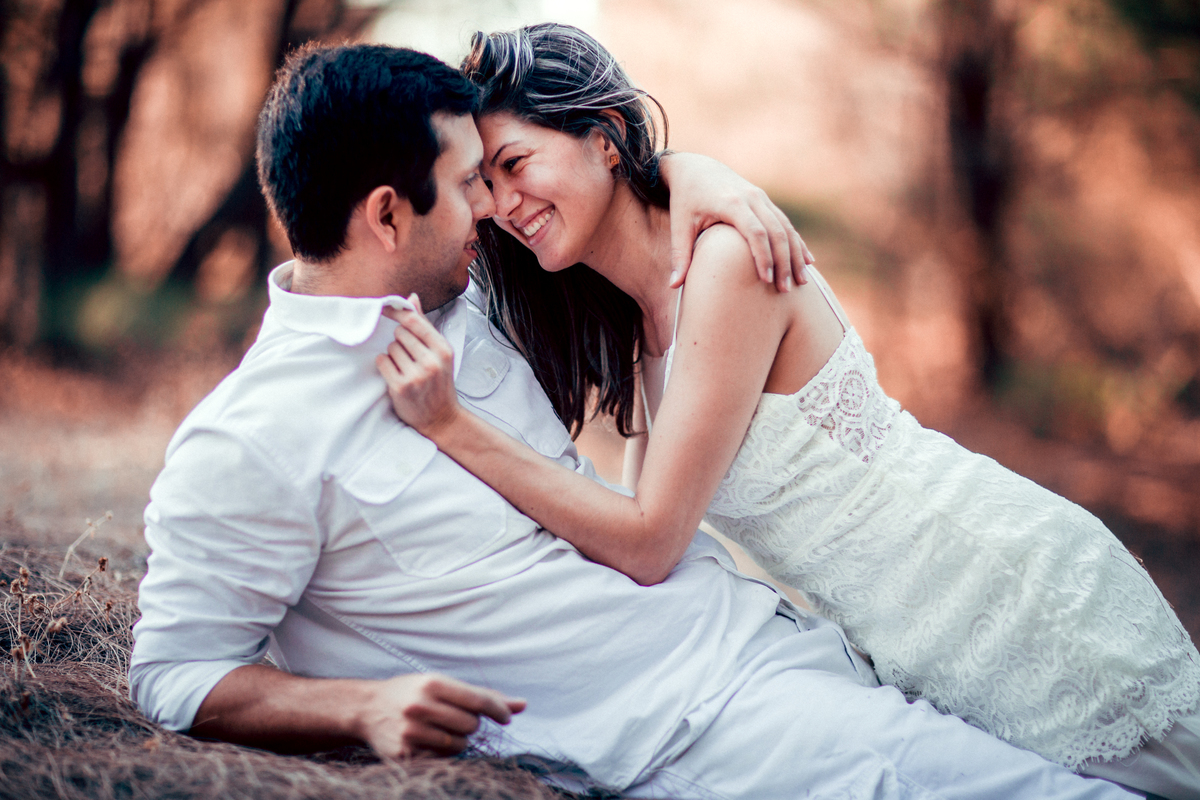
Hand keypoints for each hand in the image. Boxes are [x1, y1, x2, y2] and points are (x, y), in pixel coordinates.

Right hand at [357, 673, 525, 757]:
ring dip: (457, 740)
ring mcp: (410, 732)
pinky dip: (441, 753)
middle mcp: (420, 707)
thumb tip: (523, 705)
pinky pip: (441, 760)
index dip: (499, 710)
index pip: (479, 700)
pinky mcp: (404, 754)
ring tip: (440, 729)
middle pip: (471, 725)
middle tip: (455, 718)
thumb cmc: (413, 692)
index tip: (506, 717)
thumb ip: (482, 695)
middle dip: (471, 724)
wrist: (367, 708)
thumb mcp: (443, 684)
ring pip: (459, 745)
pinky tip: (427, 741)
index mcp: (432, 684)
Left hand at [376, 295, 461, 435]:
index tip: (385, 308)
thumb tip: (412, 297)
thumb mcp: (440, 354)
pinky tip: (395, 375)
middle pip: (400, 333)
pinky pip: (382, 362)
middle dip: (400, 342)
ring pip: (390, 348)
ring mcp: (416, 375)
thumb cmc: (439, 384)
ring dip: (393, 356)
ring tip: (405, 369)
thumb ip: (425, 326)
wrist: (441, 419)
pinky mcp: (400, 387)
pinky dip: (385, 366)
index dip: (396, 312)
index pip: (414, 321)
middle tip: (409, 358)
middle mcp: (431, 361)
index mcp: (443, 349)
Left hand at [661, 152, 812, 291]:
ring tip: (801, 282)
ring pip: (785, 227)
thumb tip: (673, 287)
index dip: (763, 257)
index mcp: (730, 202)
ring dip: (795, 254)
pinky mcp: (764, 200)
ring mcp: (760, 197)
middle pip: (776, 232)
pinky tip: (806, 261)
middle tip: (785, 289)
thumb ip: (679, 255)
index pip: (755, 232)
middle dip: (783, 261)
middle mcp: (751, 197)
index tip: (766, 280)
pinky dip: (797, 242)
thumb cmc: (684, 199)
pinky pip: (785, 222)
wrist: (694, 167)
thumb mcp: (679, 225)